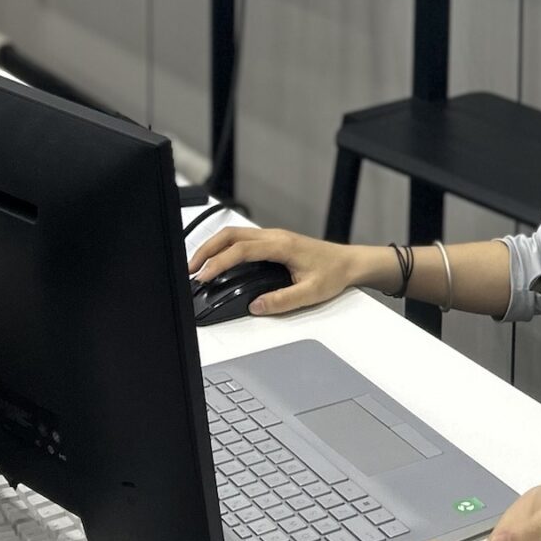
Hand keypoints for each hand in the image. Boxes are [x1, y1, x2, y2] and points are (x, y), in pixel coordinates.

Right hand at [188, 222, 389, 316]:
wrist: (350, 263)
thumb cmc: (334, 273)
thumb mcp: (310, 293)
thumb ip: (282, 300)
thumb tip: (255, 306)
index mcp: (281, 245)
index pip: (240, 249)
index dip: (218, 262)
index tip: (202, 276)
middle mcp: (274, 236)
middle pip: (230, 235)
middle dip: (206, 250)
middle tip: (190, 269)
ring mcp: (273, 237)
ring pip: (234, 234)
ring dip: (213, 247)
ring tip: (198, 267)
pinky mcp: (273, 242)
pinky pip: (242, 239)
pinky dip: (224, 248)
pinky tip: (218, 262)